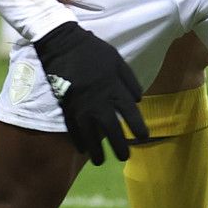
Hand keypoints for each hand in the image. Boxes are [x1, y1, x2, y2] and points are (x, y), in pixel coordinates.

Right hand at [32, 21, 148, 163]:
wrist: (63, 45)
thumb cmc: (93, 51)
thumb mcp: (117, 60)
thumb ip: (129, 81)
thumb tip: (137, 100)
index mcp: (113, 89)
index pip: (130, 114)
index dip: (138, 127)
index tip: (143, 137)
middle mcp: (99, 102)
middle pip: (111, 129)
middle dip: (119, 145)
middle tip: (124, 157)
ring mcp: (81, 106)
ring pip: (90, 134)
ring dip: (96, 149)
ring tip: (100, 161)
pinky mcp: (66, 106)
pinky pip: (73, 128)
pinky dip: (78, 140)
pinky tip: (82, 149)